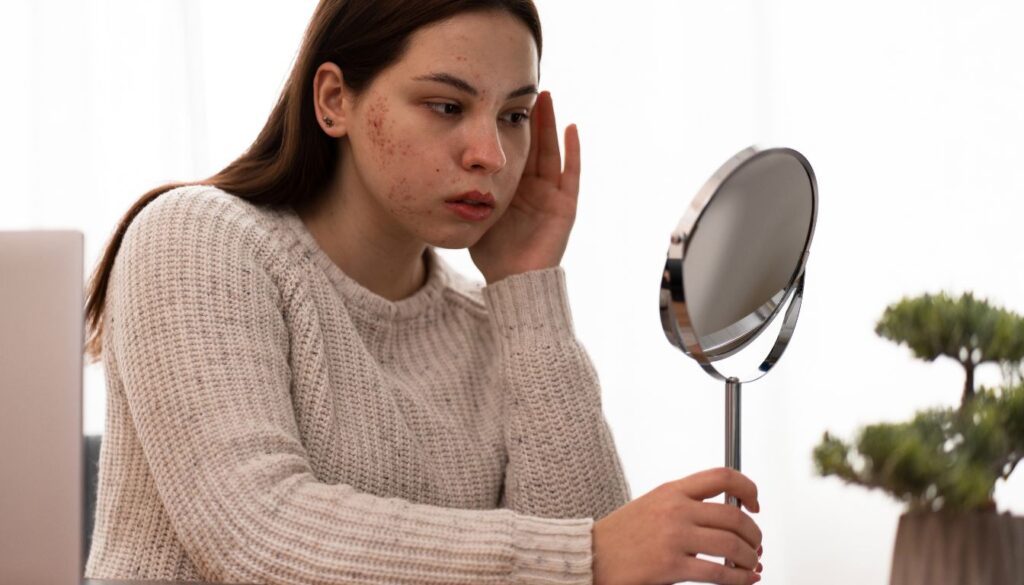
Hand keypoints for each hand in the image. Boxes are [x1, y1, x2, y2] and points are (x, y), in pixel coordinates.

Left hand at [470, 90, 579, 283]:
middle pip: (534, 145)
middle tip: (528, 87)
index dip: (510, 127)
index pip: (513, 151)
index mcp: (512, 189)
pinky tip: (571, 127)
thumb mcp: (473, 214)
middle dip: (532, 117)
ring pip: (551, 151)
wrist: (513, 282)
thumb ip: (464, 193)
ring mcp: (551, 196)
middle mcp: (533, 189)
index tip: (503, 101)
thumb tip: (435, 170)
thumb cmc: (491, 254)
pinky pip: (571, 174)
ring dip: (550, 124)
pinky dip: (573, 151)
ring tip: (547, 97)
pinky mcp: (565, 206)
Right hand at [592, 468, 763, 584]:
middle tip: (756, 544)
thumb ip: (686, 504)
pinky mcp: (672, 566)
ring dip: (750, 557)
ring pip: (732, 545)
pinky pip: (719, 573)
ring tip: (750, 564)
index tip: (755, 504)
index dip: (748, 489)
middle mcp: (676, 510)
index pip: (722, 477)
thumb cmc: (621, 534)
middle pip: (734, 516)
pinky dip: (740, 579)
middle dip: (754, 533)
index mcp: (672, 491)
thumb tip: (726, 517)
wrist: (592, 556)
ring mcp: (674, 537)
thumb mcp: (653, 505)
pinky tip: (744, 579)